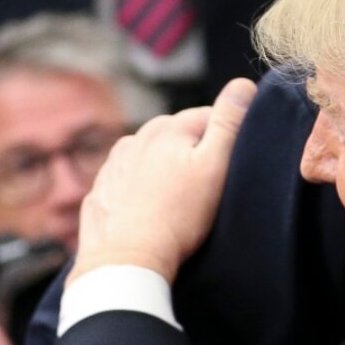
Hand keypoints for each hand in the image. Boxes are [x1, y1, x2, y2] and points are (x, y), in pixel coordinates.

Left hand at [71, 78, 253, 284]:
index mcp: (167, 127)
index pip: (210, 116)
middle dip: (195, 154)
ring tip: (180, 205)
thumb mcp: (215, 167)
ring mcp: (113, 164)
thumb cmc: (178, 217)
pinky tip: (153, 213)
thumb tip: (243, 83)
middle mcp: (135, 138)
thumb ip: (230, 123)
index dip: (228, 140)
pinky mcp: (101, 191)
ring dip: (168, 172)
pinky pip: (131, 181)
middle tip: (209, 190)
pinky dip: (143, 191)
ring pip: (153, 158)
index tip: (233, 168)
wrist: (126, 260)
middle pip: (179, 137)